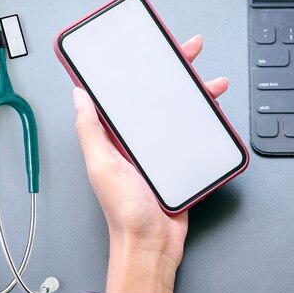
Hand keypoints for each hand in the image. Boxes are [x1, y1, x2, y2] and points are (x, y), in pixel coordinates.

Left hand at [72, 35, 229, 292]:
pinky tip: (214, 112)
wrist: (153, 244)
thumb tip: (79, 94)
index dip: (137, 68)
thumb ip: (91, 130)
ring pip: (180, 111)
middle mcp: (138, 139)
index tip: (148, 48)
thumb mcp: (102, 166)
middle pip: (158, 95)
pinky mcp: (181, 162)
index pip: (126, 93)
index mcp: (116, 136)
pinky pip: (194, 134)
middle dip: (175, 71)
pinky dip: (205, 121)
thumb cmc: (124, 211)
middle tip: (189, 51)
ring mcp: (161, 149)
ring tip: (213, 84)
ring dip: (197, 94)